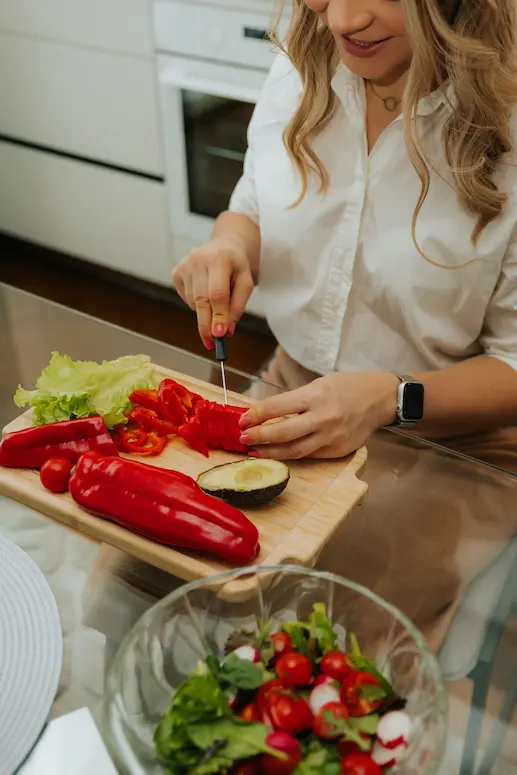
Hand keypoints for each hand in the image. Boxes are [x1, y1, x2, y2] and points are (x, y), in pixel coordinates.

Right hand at [172, 235, 253, 347]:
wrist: (224, 245)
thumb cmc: (236, 265)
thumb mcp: (246, 282)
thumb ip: (238, 306)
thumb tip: (226, 330)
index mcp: (218, 259)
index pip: (217, 293)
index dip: (218, 315)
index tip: (219, 334)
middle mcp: (198, 259)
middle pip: (201, 300)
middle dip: (206, 324)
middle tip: (212, 342)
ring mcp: (184, 265)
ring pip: (193, 302)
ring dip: (205, 311)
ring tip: (217, 301)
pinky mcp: (176, 272)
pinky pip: (185, 298)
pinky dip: (196, 303)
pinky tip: (205, 292)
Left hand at [238, 371, 399, 459]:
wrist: (380, 398)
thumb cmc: (346, 387)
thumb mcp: (318, 384)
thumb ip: (294, 400)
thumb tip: (264, 413)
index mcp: (315, 395)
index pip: (277, 407)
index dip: (256, 415)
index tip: (242, 420)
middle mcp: (323, 417)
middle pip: (283, 432)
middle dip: (258, 437)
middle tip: (243, 439)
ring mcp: (332, 436)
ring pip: (294, 450)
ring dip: (271, 453)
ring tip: (255, 452)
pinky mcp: (338, 450)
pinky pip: (310, 455)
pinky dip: (292, 455)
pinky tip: (279, 454)